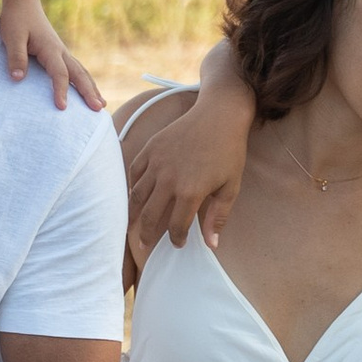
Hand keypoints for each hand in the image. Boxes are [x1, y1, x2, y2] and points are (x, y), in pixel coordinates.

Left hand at [0, 0, 102, 111]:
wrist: (23, 1)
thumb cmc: (17, 18)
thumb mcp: (12, 37)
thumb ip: (16, 57)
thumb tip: (18, 79)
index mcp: (50, 48)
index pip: (59, 73)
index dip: (61, 91)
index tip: (62, 108)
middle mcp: (60, 51)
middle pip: (79, 74)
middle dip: (89, 92)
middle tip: (99, 109)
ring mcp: (62, 52)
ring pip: (81, 72)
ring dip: (92, 88)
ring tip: (102, 105)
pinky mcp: (58, 53)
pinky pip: (76, 69)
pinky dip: (85, 81)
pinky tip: (88, 90)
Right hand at [126, 93, 251, 256]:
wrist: (219, 115)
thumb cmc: (229, 152)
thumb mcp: (231, 187)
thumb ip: (218, 216)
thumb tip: (211, 244)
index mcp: (190, 192)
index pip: (176, 226)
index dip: (176, 239)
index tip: (178, 243)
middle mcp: (168, 180)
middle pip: (149, 216)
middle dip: (146, 235)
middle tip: (144, 245)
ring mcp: (156, 163)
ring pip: (136, 196)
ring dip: (132, 214)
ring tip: (131, 226)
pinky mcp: (151, 148)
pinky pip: (134, 172)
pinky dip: (131, 186)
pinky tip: (133, 195)